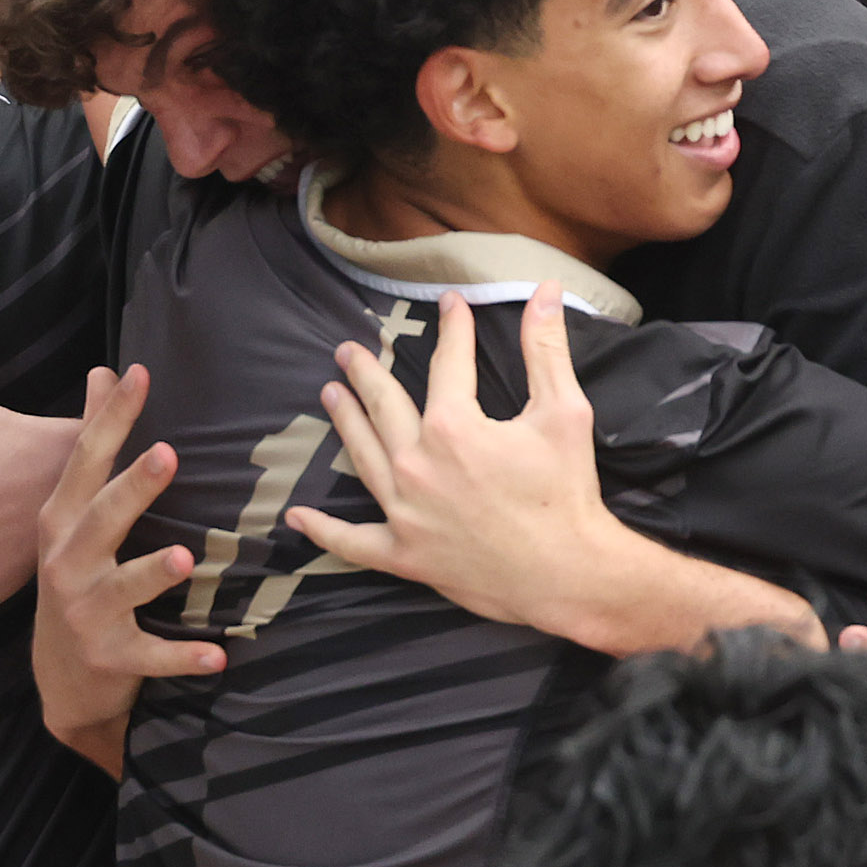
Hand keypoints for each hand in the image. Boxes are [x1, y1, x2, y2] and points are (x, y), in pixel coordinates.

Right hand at [33, 368, 223, 773]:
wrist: (62, 676)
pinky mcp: (110, 657)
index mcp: (62, 520)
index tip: (141, 374)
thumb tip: (102, 371)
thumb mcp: (73, 513)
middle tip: (170, 453)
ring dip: (152, 574)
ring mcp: (85, 613)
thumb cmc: (77, 576)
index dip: (113, 417)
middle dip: (134, 487)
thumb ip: (92, 445)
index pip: (88, 459)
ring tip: (184, 558)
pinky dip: (183, 657)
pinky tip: (219, 656)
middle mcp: (66, 562)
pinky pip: (150, 656)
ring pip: (122, 588)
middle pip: (102, 518)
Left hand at [287, 289, 630, 629]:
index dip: (452, 328)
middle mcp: (416, 465)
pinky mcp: (403, 555)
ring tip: (329, 394)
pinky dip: (324, 531)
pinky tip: (297, 516)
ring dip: (344, 422)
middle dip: (365, 372)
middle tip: (348, 351)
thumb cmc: (567, 493)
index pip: (447, 363)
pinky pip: (353, 542)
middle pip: (383, 405)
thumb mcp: (564, 412)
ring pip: (362, 456)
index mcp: (452, 427)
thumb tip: (546, 291)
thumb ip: (546, 349)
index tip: (450, 305)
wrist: (569, 575)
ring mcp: (404, 513)